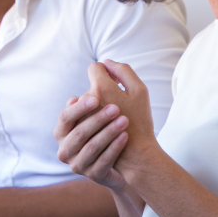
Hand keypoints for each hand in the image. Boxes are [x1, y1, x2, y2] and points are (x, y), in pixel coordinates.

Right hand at [54, 93, 129, 189]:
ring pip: (92, 147)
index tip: (96, 98)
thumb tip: (74, 99)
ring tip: (124, 120)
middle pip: (79, 133)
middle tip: (116, 108)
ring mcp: (77, 166)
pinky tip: (125, 136)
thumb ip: (82, 109)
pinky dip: (115, 147)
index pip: (65, 118)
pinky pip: (104, 160)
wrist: (114, 164)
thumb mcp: (88, 120)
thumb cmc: (98, 134)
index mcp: (60, 134)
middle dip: (98, 119)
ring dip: (109, 132)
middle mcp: (64, 151)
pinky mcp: (93, 175)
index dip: (79, 108)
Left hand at [88, 60, 158, 174]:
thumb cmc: (140, 120)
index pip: (95, 68)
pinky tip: (104, 124)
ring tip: (113, 117)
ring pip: (85, 102)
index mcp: (101, 88)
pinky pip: (81, 116)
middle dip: (104, 90)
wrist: (134, 154)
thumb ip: (123, 71)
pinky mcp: (77, 130)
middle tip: (119, 104)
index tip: (116, 82)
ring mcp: (79, 115)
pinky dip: (91, 116)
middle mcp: (86, 100)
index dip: (106, 71)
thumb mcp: (140, 91)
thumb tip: (106, 62)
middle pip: (92, 85)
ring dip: (97, 105)